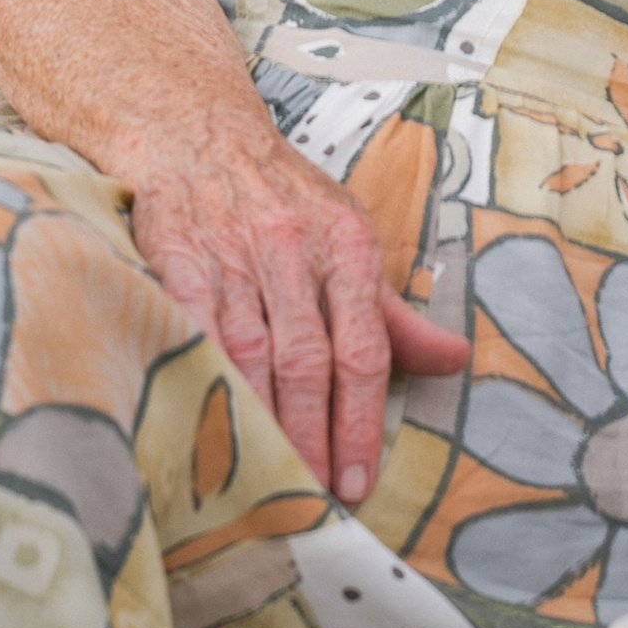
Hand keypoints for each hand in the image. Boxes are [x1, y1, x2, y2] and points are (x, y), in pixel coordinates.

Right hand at [125, 122, 468, 503]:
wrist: (193, 129)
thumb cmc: (282, 198)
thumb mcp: (348, 236)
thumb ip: (392, 312)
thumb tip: (453, 361)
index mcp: (347, 244)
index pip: (363, 348)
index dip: (362, 421)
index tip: (359, 480)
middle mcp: (293, 249)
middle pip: (307, 360)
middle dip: (313, 437)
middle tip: (315, 498)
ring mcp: (231, 254)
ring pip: (250, 354)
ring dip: (261, 423)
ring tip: (269, 482)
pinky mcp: (174, 258)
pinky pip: (189, 329)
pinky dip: (199, 379)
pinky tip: (205, 424)